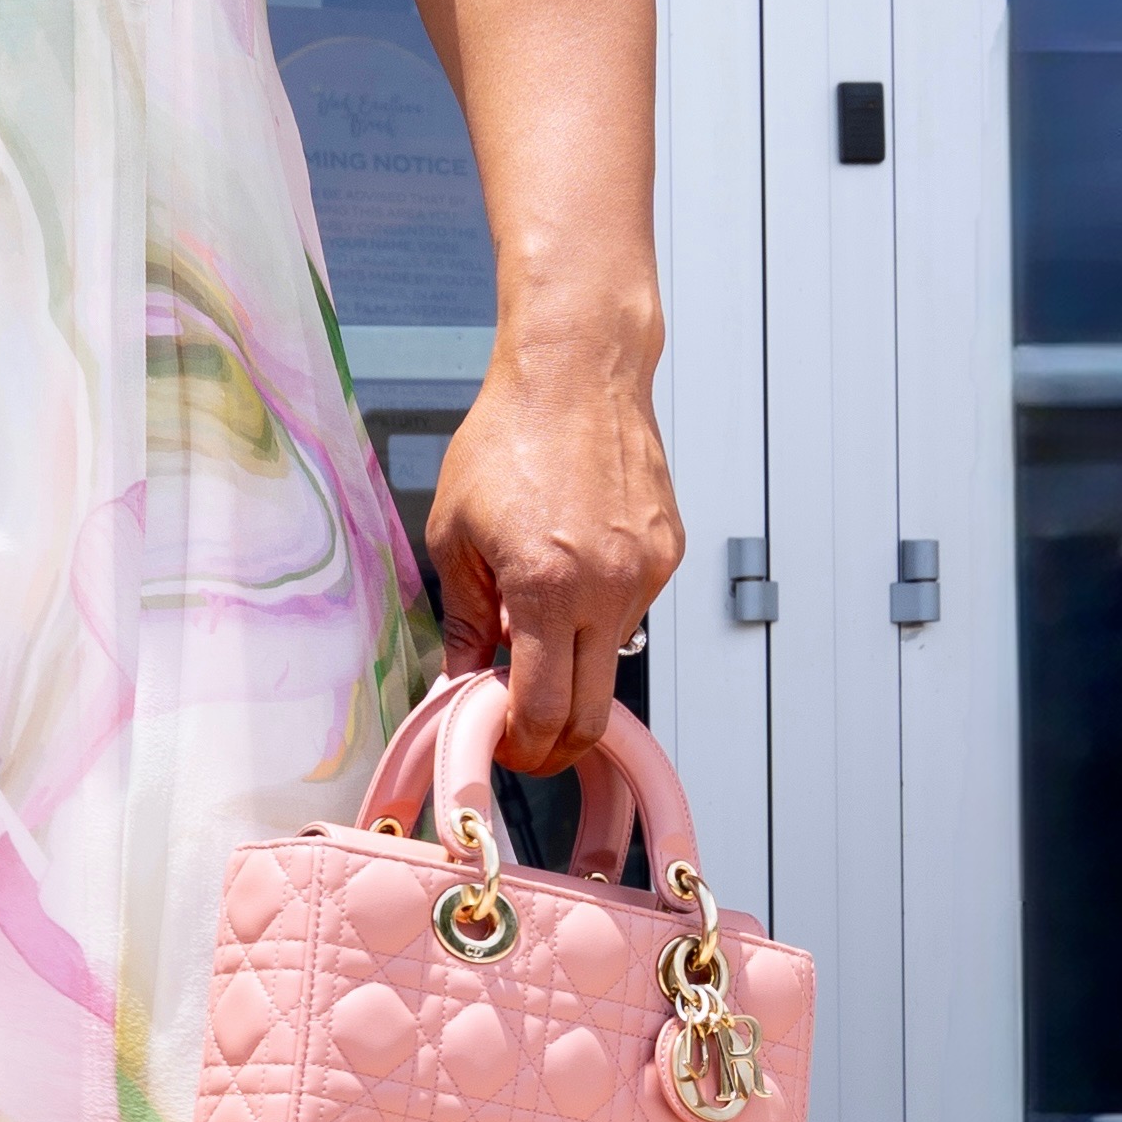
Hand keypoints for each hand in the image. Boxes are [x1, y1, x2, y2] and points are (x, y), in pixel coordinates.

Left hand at [422, 339, 679, 761]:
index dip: (520, 747)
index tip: (501, 747)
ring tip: (536, 612)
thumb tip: (459, 685)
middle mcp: (608, 589)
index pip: (543, 710)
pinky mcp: (667, 554)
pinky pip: (630, 612)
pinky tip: (571, 566)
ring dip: (572, 662)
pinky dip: (597, 614)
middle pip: (593, 713)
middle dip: (555, 742)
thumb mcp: (454, 534)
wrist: (577, 373)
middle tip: (522, 737)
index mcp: (547, 588)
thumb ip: (463, 622)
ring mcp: (646, 573)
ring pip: (610, 659)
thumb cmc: (508, 439)